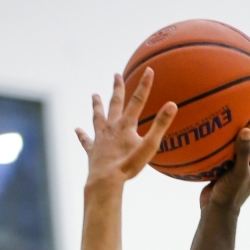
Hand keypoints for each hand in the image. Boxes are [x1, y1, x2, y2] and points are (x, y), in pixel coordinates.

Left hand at [76, 69, 176, 185]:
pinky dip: (82, 135)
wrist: (106, 179)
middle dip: (117, 89)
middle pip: (115, 104)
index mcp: (126, 125)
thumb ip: (160, 125)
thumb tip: (172, 105)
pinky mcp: (92, 150)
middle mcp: (111, 127)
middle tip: (116, 75)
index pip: (137, 100)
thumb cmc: (129, 164)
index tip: (149, 70)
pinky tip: (77, 130)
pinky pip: (86, 140)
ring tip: (94, 95)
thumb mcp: (149, 145)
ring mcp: (100, 138)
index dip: (144, 85)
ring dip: (97, 106)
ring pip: (98, 117)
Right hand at [200, 105, 249, 212]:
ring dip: (240, 127)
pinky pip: (224, 147)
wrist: (215, 212)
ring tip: (237, 107)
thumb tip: (246, 130)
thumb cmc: (231, 195)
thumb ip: (242, 153)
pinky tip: (211, 125)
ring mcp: (238, 165)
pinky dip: (220, 137)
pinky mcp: (225, 166)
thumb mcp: (238, 173)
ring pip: (242, 142)